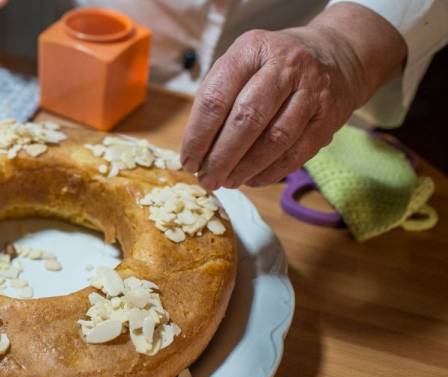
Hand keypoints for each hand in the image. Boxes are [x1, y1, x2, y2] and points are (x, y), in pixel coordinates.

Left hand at [180, 3, 406, 189]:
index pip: (216, 98)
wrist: (334, 55)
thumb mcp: (241, 65)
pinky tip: (253, 179)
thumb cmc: (270, 67)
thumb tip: (196, 150)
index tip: (188, 162)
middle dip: (221, 157)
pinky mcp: (328, 116)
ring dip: (246, 168)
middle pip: (246, 119)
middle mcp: (284, 65)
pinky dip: (271, 172)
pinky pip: (297, 152)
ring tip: (228, 182)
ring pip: (274, 138)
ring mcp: (311, 90)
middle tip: (207, 179)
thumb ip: (217, 100)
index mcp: (251, 50)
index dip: (198, 136)